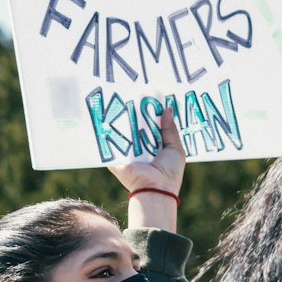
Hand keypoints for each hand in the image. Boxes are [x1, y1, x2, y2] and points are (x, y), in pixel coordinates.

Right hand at [107, 106, 185, 230]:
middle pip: (137, 128)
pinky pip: (110, 144)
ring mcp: (127, 154)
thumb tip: (167, 109)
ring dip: (122, 120)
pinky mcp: (116, 159)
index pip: (152, 128)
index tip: (151, 97)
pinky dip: (108, 133)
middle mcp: (141, 150)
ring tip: (121, 99)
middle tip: (134, 93)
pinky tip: (105, 115)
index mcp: (156, 148)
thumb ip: (170, 129)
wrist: (154, 188)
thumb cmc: (169, 171)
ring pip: (124, 133)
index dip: (151, 114)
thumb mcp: (176, 148)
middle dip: (136, 114)